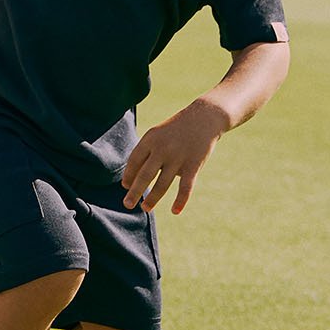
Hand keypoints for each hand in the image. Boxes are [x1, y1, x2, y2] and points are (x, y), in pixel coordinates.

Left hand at [121, 97, 229, 214]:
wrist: (204, 118)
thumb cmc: (176, 129)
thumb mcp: (157, 134)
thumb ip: (146, 153)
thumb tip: (133, 178)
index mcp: (150, 139)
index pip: (134, 161)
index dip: (128, 176)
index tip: (125, 186)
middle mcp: (162, 149)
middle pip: (144, 176)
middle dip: (134, 192)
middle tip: (127, 204)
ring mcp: (178, 158)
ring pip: (162, 184)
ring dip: (152, 199)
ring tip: (145, 208)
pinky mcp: (193, 165)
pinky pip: (185, 187)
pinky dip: (181, 201)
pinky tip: (175, 211)